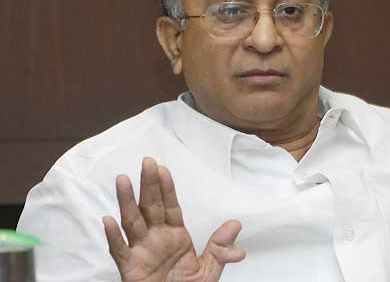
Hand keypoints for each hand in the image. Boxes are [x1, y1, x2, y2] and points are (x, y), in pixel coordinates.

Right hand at [102, 157, 244, 281]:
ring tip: (123, 180)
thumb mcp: (208, 270)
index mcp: (175, 236)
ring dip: (126, 201)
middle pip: (150, 207)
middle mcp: (156, 239)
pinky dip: (114, 236)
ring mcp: (141, 252)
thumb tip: (235, 226)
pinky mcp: (130, 269)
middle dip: (148, 185)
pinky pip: (120, 251)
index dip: (167, 188)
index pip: (170, 206)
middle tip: (147, 163)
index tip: (163, 169)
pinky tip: (109, 220)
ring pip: (132, 222)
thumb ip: (219, 248)